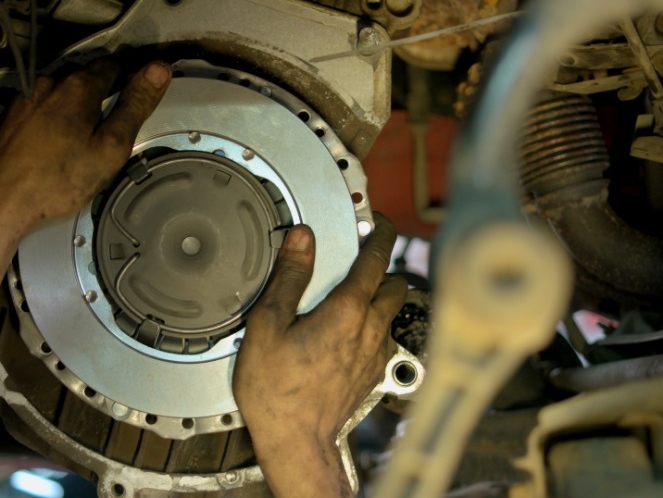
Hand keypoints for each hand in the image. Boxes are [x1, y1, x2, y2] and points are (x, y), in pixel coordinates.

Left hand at [0, 58, 171, 231]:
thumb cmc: (53, 182)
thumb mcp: (110, 146)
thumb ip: (135, 105)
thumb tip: (157, 72)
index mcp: (77, 88)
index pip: (114, 65)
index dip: (132, 76)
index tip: (140, 88)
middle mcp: (46, 86)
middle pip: (85, 78)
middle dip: (103, 93)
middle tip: (117, 120)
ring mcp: (24, 101)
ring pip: (61, 95)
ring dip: (77, 108)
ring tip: (89, 138)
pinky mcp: (8, 120)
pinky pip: (41, 110)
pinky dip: (54, 121)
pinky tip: (59, 147)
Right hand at [233, 214, 406, 496]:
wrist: (296, 442)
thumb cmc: (278, 391)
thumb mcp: (268, 325)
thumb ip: (289, 277)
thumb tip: (302, 239)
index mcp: (347, 310)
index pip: (376, 258)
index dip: (378, 233)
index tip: (376, 221)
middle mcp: (370, 329)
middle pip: (394, 283)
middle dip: (381, 267)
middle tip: (357, 261)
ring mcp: (376, 354)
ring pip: (390, 312)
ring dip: (377, 298)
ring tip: (347, 298)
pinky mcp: (374, 374)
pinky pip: (382, 338)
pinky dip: (371, 327)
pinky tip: (344, 334)